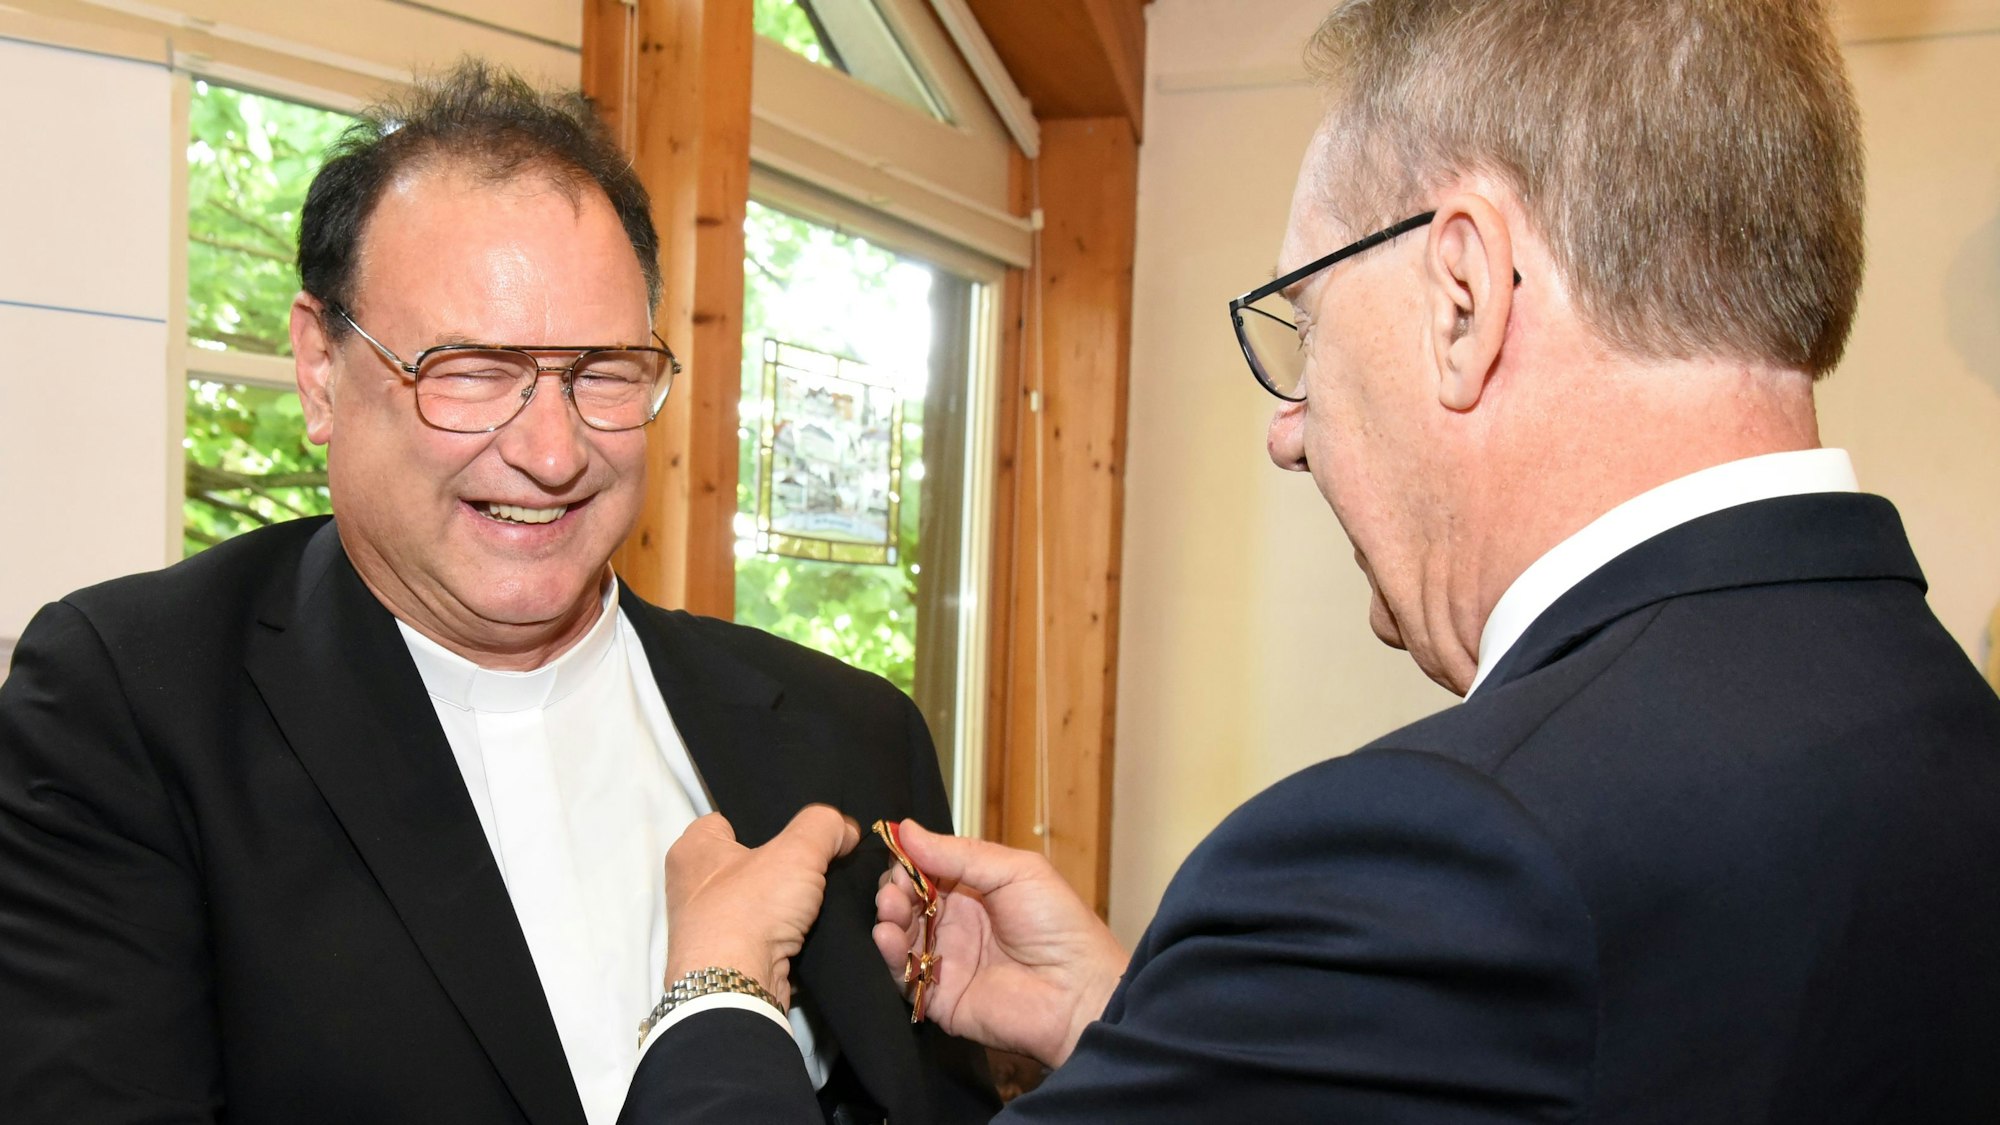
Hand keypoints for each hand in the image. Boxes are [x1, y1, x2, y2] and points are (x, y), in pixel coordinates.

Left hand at [664, 805, 859, 1008]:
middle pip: (750, 861)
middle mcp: (691, 887)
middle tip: (816, 862)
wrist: (737, 989)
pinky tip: (810, 928)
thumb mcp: (797, 850)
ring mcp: (708, 927)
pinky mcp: (729, 959)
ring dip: (787, 902)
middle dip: (784, 864)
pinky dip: (786, 933)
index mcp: (692, 850)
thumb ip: (823, 826)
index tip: (798, 830)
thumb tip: (843, 829)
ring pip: (760, 901)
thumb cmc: (748, 911)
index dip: (768, 821)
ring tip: (818, 895)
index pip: (730, 819)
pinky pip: (765, 934)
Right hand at [871, 821, 1127, 1067]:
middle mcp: (955, 924)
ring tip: (890, 909)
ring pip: (898, 935)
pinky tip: (888, 936)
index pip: (925, 871)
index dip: (908, 862)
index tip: (896, 853)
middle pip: (906, 902)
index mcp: (973, 891)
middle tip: (894, 889)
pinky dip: (888, 955)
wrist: (1078, 991)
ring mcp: (945, 960)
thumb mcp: (1015, 871)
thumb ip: (959, 854)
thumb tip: (908, 829)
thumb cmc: (1058, 925)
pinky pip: (902, 975)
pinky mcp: (938, 996)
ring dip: (887, 918)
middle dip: (893, 890)